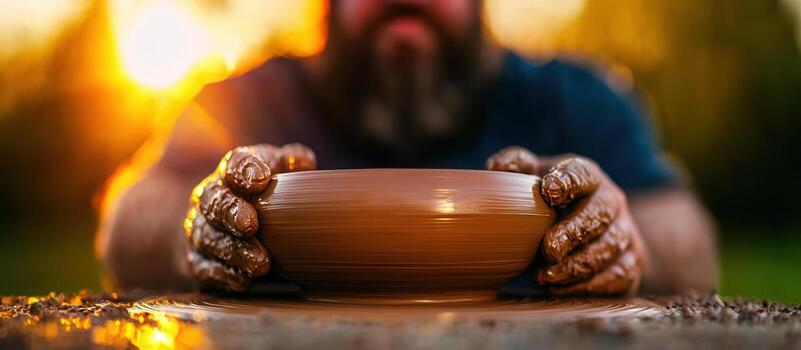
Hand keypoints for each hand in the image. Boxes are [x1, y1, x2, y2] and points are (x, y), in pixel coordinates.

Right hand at [184, 143, 315, 290]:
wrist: (225, 225)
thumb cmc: (262, 194)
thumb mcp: (278, 171)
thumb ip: (292, 161)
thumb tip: (303, 161)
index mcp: (232, 172)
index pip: (233, 164)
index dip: (244, 170)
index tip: (260, 179)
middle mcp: (211, 198)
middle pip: (214, 201)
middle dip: (230, 213)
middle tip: (250, 225)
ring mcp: (202, 229)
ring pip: (209, 238)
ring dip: (234, 251)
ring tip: (260, 263)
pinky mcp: (199, 261)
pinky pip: (206, 268)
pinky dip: (225, 275)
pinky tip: (244, 280)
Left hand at [487, 146, 645, 295]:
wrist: (595, 232)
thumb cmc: (553, 202)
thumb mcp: (535, 178)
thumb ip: (516, 166)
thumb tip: (496, 167)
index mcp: (588, 177)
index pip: (582, 173)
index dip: (568, 181)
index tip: (548, 191)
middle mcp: (611, 201)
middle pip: (599, 214)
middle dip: (574, 232)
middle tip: (548, 249)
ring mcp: (624, 232)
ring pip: (608, 248)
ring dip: (577, 265)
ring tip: (544, 277)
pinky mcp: (631, 263)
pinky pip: (618, 275)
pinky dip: (590, 285)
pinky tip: (562, 289)